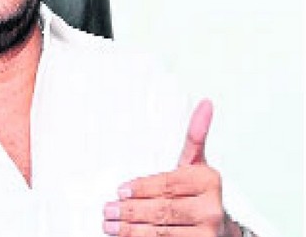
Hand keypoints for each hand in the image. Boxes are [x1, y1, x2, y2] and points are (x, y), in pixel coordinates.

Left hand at [103, 99, 229, 236]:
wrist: (220, 228)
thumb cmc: (198, 192)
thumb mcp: (196, 163)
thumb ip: (194, 136)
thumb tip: (205, 103)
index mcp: (209, 180)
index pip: (168, 184)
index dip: (142, 188)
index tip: (120, 189)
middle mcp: (212, 208)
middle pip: (162, 209)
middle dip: (131, 210)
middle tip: (108, 209)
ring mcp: (208, 232)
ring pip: (161, 231)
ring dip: (131, 229)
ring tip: (110, 225)